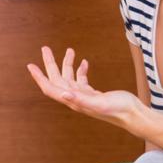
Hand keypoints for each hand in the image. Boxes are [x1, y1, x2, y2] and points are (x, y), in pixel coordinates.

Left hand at [27, 47, 141, 128]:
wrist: (132, 114)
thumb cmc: (118, 109)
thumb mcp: (99, 103)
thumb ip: (81, 99)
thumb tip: (64, 94)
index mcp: (74, 101)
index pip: (51, 88)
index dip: (39, 77)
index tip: (31, 65)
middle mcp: (76, 99)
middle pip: (57, 79)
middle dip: (50, 64)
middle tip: (45, 49)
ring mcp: (84, 96)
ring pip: (70, 77)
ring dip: (67, 63)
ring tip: (69, 50)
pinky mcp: (93, 93)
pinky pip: (82, 79)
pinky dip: (81, 69)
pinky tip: (84, 62)